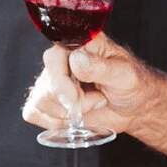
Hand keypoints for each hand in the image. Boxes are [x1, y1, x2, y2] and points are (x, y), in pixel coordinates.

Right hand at [22, 33, 155, 135]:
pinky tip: (72, 117)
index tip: (77, 99)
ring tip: (89, 105)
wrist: (133, 108)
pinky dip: (53, 122)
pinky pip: (33, 112)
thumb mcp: (123, 74)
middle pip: (46, 84)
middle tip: (97, 99)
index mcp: (79, 44)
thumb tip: (76, 59)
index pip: (54, 57)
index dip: (62, 82)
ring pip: (40, 101)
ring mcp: (51, 80)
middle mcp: (61, 60)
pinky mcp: (47, 100)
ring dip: (67, 113)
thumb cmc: (132, 85)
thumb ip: (100, 67)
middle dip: (72, 102)